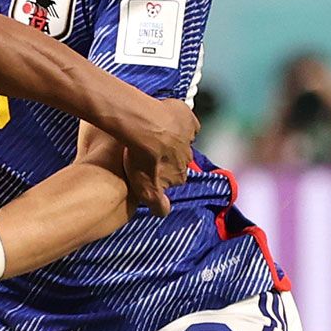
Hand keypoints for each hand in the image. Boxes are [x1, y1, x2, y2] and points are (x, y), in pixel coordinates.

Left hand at [102, 97, 196, 213]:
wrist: (142, 126)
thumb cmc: (140, 157)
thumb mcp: (145, 189)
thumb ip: (157, 204)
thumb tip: (164, 213)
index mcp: (180, 175)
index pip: (174, 177)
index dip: (162, 172)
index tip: (150, 167)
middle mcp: (188, 157)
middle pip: (178, 158)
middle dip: (166, 155)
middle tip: (148, 148)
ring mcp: (189, 137)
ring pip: (182, 139)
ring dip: (171, 137)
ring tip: (152, 132)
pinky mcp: (187, 117)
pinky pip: (186, 120)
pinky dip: (178, 119)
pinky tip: (164, 117)